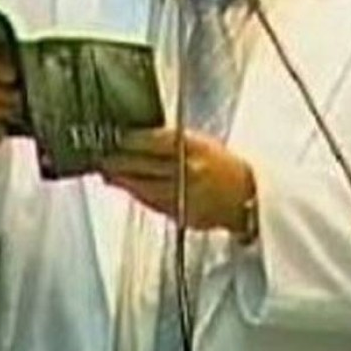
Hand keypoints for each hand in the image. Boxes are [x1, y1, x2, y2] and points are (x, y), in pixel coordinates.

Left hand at [99, 128, 254, 232]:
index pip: (152, 142)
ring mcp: (183, 194)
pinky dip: (136, 194)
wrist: (248, 198)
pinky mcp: (180, 213)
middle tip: (102, 156)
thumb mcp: (204, 144)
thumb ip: (173, 142)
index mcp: (195, 149)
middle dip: (117, 161)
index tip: (114, 138)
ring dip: (122, 180)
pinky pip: (151, 202)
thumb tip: (140, 140)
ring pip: (142, 187)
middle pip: (142, 165)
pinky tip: (128, 188)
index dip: (129, 140)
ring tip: (108, 173)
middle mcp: (187, 171)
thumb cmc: (226, 168)